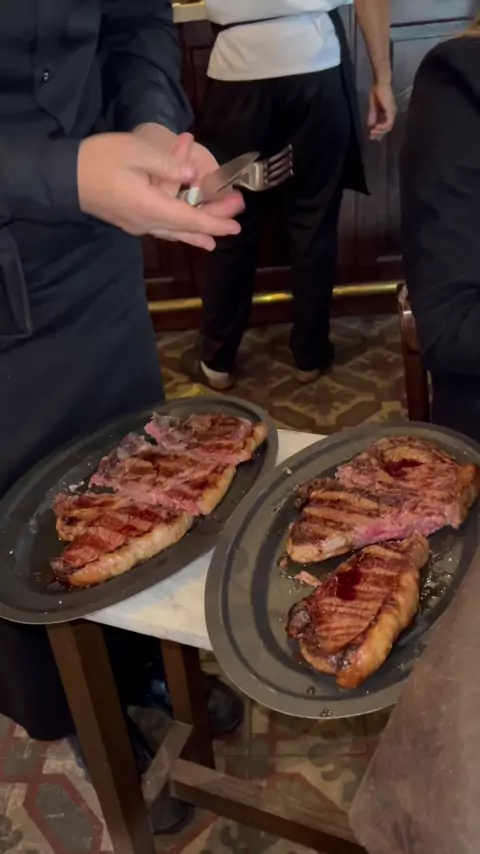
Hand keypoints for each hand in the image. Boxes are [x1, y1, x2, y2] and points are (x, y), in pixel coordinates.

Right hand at [77, 132, 241, 244]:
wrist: (65, 178)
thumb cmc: (99, 159)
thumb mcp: (135, 151)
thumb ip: (167, 164)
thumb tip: (193, 175)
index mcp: (150, 205)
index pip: (190, 218)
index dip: (215, 221)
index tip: (236, 224)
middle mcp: (147, 221)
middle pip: (185, 227)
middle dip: (212, 225)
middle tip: (236, 222)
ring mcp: (138, 224)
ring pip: (173, 232)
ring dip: (196, 234)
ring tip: (214, 241)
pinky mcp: (131, 221)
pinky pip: (162, 229)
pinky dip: (178, 231)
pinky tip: (186, 234)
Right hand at [367, 84, 396, 140]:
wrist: (380, 82)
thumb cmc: (377, 90)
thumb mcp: (372, 105)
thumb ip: (372, 115)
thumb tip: (370, 125)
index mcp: (387, 112)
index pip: (384, 125)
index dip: (378, 132)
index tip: (370, 136)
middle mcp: (391, 113)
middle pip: (387, 128)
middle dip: (378, 134)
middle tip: (370, 137)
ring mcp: (392, 112)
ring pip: (388, 127)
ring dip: (379, 131)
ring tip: (372, 132)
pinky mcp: (390, 111)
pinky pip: (388, 123)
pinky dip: (382, 127)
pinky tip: (375, 127)